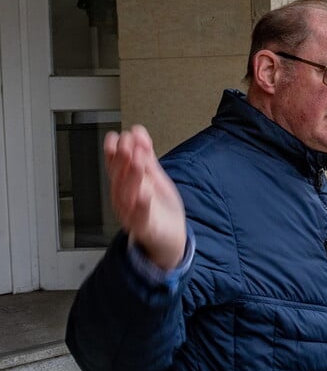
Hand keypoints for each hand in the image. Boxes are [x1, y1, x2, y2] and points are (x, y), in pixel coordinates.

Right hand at [103, 125, 186, 270]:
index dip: (113, 151)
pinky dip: (142, 205)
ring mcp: (132, 214)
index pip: (115, 166)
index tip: (116, 136)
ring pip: (128, 195)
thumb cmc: (158, 208)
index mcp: (125, 186)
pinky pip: (141, 217)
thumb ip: (147, 157)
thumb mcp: (154, 177)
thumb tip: (138, 132)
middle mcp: (124, 199)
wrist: (169, 238)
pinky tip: (144, 194)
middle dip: (121, 159)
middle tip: (126, 143)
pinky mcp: (145, 228)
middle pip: (119, 178)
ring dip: (131, 177)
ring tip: (136, 162)